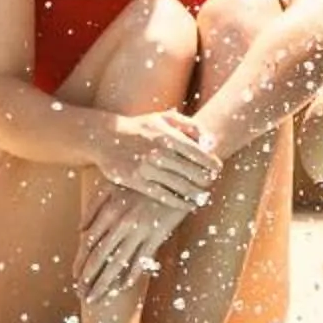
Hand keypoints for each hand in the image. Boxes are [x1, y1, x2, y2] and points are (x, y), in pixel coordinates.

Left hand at [76, 184, 192, 303]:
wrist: (174, 176)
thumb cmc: (141, 181)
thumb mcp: (113, 186)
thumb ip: (94, 207)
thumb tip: (79, 230)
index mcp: (109, 210)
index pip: (88, 242)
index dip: (80, 262)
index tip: (75, 277)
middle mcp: (121, 222)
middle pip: (99, 256)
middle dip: (88, 279)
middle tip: (81, 295)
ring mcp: (140, 230)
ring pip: (118, 262)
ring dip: (105, 283)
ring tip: (96, 297)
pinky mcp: (157, 234)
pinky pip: (141, 260)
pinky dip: (131, 275)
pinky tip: (122, 287)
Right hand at [94, 110, 219, 207]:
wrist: (105, 136)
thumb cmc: (139, 127)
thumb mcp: (162, 118)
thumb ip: (188, 125)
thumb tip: (209, 140)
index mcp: (167, 135)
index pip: (198, 153)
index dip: (211, 163)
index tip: (217, 169)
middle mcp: (158, 151)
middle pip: (192, 171)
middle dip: (205, 180)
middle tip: (210, 184)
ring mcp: (147, 167)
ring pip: (180, 185)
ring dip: (195, 193)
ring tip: (203, 197)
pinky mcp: (136, 181)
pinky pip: (163, 195)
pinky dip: (178, 202)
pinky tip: (187, 204)